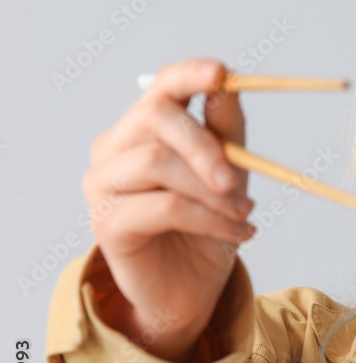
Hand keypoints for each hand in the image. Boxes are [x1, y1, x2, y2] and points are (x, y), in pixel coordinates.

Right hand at [82, 59, 253, 361]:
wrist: (192, 289)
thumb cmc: (207, 227)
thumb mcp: (230, 176)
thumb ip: (226, 132)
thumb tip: (227, 86)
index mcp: (143, 128)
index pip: (161, 86)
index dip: (189, 75)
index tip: (221, 73)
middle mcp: (115, 148)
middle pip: (156, 119)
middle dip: (206, 146)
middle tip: (238, 181)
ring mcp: (103, 183)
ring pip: (158, 163)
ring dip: (213, 192)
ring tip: (245, 215)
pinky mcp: (106, 222)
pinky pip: (165, 207)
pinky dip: (210, 220)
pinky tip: (239, 234)